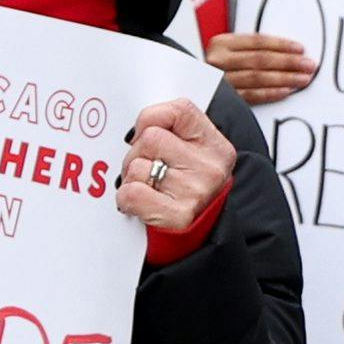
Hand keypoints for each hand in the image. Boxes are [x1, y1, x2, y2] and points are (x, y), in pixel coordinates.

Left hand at [113, 97, 237, 233]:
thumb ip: (172, 132)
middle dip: (138, 153)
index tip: (147, 132)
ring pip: (137, 166)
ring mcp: (196, 192)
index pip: (178, 111)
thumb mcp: (194, 153)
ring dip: (132, 178)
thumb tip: (136, 130)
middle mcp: (211, 167)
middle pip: (150, 138)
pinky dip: (127, 199)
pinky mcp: (177, 216)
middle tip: (147, 168)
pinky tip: (141, 203)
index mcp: (216, 146)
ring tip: (149, 188)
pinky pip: (131, 193)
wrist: (201, 231)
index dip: (152, 119)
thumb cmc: (189, 187)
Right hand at [204, 32, 318, 105]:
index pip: (257, 42)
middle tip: (308, 65)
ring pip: (258, 78)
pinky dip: (271, 93)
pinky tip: (286, 91)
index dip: (281, 45)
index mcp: (222, 43)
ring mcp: (220, 80)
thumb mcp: (228, 51)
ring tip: (303, 79)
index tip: (300, 49)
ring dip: (284, 78)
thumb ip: (251, 49)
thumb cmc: (216, 68)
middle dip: (288, 62)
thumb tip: (288, 52)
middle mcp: (219, 60)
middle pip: (260, 60)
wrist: (191, 87)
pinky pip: (252, 96)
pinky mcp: (224, 99)